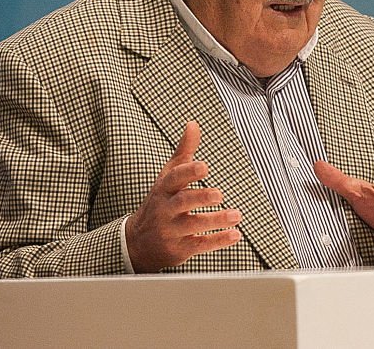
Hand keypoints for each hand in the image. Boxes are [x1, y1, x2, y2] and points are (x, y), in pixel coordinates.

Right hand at [126, 121, 241, 272]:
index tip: (204, 166)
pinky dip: (218, 240)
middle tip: (219, 194)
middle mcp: (166, 209)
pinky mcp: (179, 249)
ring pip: (192, 224)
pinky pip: (199, 245)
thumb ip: (183, 151)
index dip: (188, 172)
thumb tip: (193, 124)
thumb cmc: (160, 203)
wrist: (137, 243)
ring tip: (236, 215)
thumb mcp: (167, 176)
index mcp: (164, 189)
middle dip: (201, 197)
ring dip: (215, 220)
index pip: (174, 178)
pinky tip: (234, 234)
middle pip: (182, 202)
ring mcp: (171, 230)